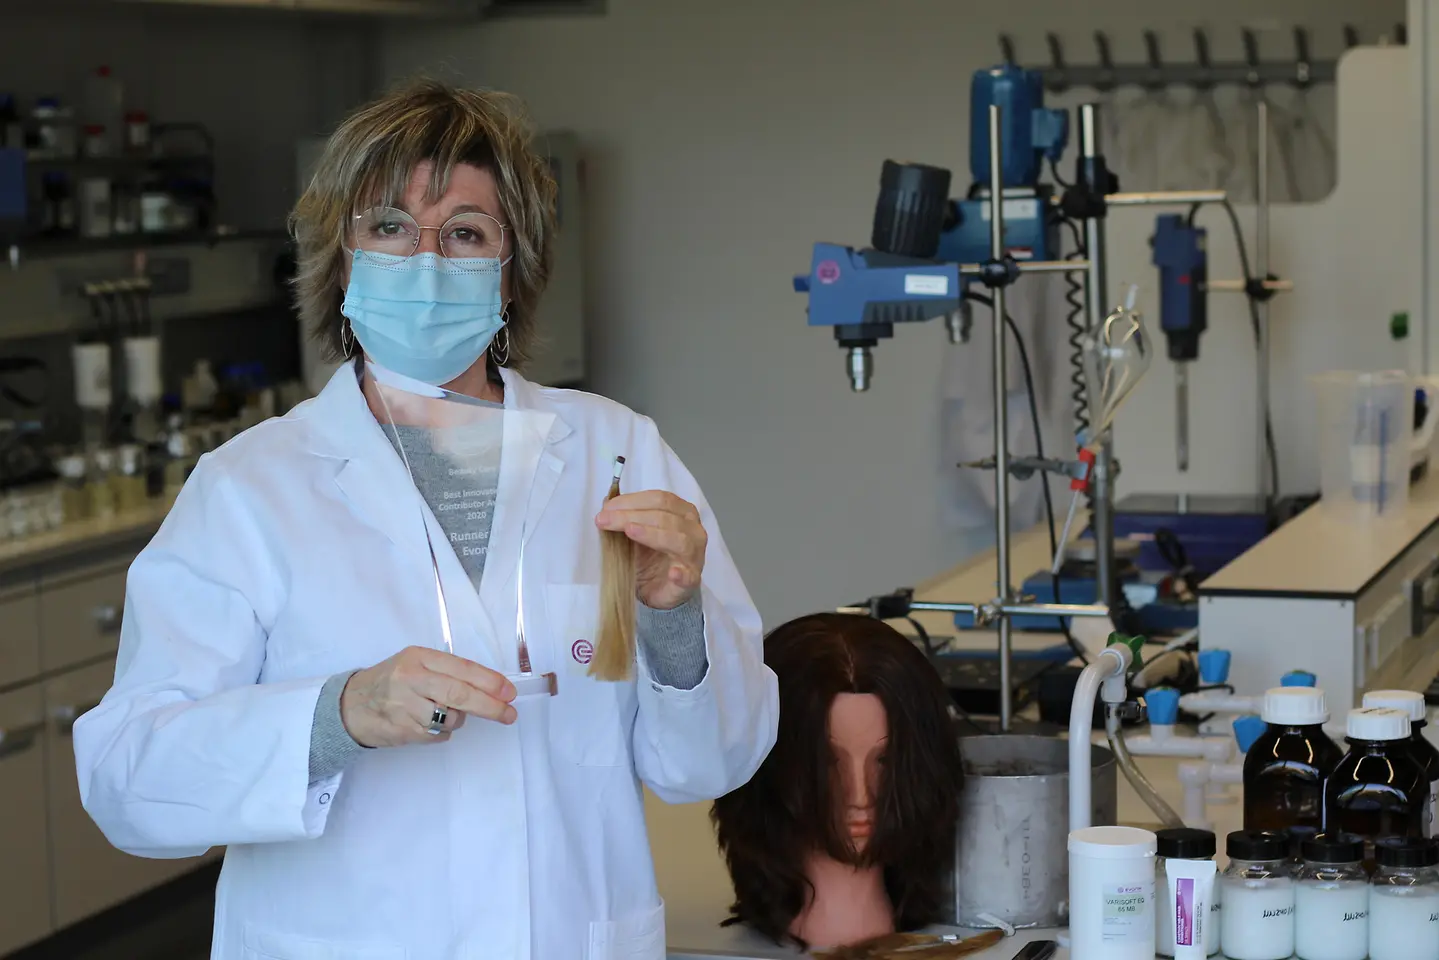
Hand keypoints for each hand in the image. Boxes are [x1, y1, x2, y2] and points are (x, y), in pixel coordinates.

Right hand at [340, 646, 516, 748]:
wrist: (349, 705)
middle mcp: (411, 679)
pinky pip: (437, 735)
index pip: (462, 669)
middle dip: (490, 706)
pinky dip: (440, 732)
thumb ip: (446, 671)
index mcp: (419, 657)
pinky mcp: (401, 730)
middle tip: (508, 714)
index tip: (509, 693)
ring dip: (457, 719)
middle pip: (460, 694)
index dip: (490, 682)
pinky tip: (425, 723)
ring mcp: (404, 706)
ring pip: (451, 718)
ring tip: (441, 712)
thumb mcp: (415, 664)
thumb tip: (490, 687)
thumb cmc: (391, 681)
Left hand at [595, 490, 706, 610]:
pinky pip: (689, 576)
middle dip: (631, 516)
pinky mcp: (691, 580)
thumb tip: (607, 503)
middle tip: (605, 520)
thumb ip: (626, 518)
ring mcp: (694, 556)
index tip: (607, 508)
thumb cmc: (652, 557)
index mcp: (682, 512)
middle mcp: (693, 530)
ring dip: (652, 534)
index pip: (660, 499)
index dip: (632, 501)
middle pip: (665, 516)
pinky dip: (681, 574)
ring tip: (630, 531)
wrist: (660, 589)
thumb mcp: (636, 533)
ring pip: (679, 540)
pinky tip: (673, 573)